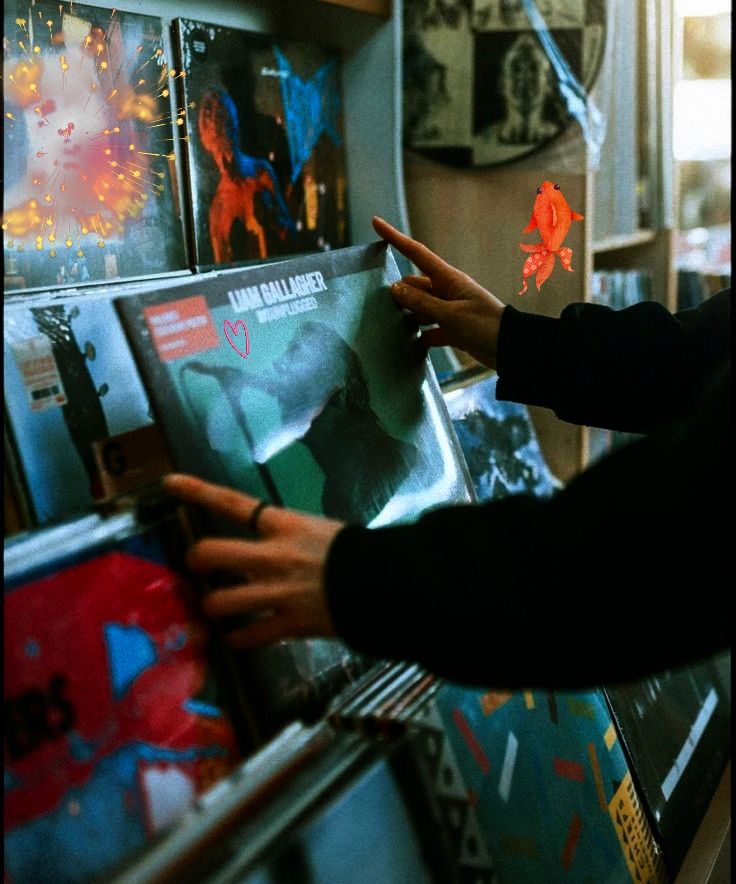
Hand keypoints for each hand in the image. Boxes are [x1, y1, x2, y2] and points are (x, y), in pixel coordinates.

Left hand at [163, 474, 343, 648]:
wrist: (389, 584)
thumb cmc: (359, 551)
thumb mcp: (320, 531)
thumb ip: (289, 538)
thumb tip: (270, 547)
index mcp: (283, 525)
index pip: (232, 502)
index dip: (196, 491)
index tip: (168, 483)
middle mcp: (272, 556)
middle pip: (210, 553)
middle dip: (196, 561)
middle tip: (197, 567)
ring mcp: (277, 592)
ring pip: (220, 601)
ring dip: (212, 606)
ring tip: (215, 609)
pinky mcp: (288, 624)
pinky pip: (248, 637)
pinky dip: (239, 639)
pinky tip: (239, 638)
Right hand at [372, 216, 505, 368]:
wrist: (511, 349)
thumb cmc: (485, 326)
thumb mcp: (451, 314)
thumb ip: (422, 302)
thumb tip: (394, 288)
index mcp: (449, 279)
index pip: (416, 253)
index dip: (395, 238)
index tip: (376, 222)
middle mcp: (448, 292)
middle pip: (414, 285)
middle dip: (398, 292)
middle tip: (377, 305)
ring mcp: (450, 311)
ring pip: (420, 309)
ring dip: (408, 317)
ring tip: (389, 327)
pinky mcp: (454, 331)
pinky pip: (430, 330)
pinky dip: (421, 337)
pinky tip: (409, 346)